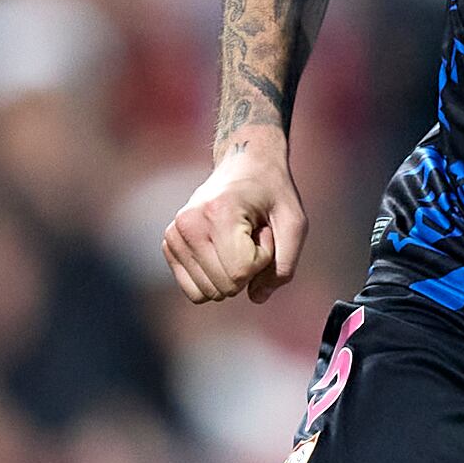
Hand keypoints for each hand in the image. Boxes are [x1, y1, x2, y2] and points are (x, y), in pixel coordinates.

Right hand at [161, 129, 306, 304]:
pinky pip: (194, 291)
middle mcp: (189, 223)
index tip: (263, 231)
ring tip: (236, 240)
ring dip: (231, 273)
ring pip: (208, 293)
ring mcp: (174, 234)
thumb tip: (256, 297)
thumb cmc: (273, 192)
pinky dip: (214, 277)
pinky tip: (221, 249)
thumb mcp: (294, 223)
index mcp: (218, 213)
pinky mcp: (169, 244)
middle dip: (248, 269)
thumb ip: (284, 265)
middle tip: (251, 235)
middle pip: (224, 287)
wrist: (243, 164)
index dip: (263, 260)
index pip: (241, 272)